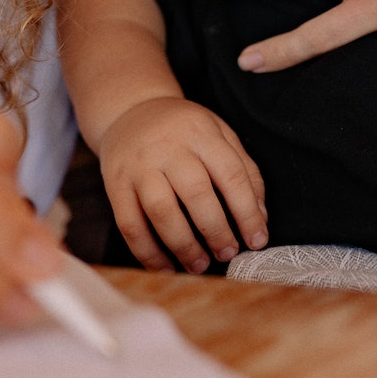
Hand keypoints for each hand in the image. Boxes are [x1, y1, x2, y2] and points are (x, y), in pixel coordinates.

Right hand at [97, 96, 268, 272]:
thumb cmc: (182, 130)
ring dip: (183, 245)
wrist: (129, 110)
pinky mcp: (115, 185)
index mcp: (200, 132)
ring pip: (161, 210)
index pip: (231, 174)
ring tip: (199, 264)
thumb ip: (244, 170)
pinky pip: (130, 224)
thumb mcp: (218, 133)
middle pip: (196, 193)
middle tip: (227, 253)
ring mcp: (138, 166)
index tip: (257, 241)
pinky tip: (165, 267)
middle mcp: (168, 147)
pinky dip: (147, 252)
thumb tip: (261, 217)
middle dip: (215, 230)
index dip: (247, 212)